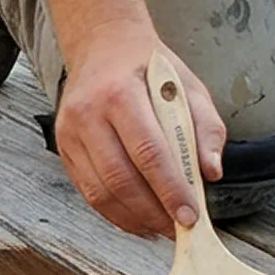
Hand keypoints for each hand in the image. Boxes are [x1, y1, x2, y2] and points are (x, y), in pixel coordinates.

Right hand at [55, 20, 226, 237]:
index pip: (148, 151)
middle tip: (179, 228)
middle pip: (121, 178)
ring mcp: (70, 133)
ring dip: (134, 218)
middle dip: (153, 211)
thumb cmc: (149, 69)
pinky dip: (115, 213)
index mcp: (120, 93)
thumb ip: (206, 127)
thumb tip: (211, 172)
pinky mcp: (64, 149)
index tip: (190, 215)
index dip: (170, 189)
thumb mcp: (188, 86)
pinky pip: (89, 192)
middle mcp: (88, 113)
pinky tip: (139, 219)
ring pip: (101, 192)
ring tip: (161, 228)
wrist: (102, 46)